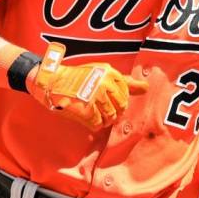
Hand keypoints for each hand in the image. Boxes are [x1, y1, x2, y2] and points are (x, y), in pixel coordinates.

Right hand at [28, 43, 147, 130]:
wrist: (52, 80)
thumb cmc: (79, 77)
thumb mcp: (102, 73)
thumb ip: (125, 81)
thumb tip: (147, 88)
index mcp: (110, 72)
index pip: (126, 93)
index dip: (119, 100)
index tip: (110, 100)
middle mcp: (104, 82)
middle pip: (121, 106)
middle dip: (114, 112)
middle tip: (103, 109)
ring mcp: (95, 95)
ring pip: (111, 117)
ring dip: (104, 120)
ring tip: (96, 114)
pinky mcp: (85, 108)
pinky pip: (97, 123)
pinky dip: (94, 124)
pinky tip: (88, 118)